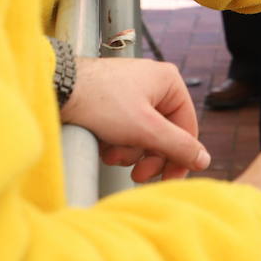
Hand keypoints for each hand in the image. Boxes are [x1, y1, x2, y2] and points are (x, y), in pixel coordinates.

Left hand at [60, 57, 209, 181]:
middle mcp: (154, 85)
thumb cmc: (100, 100)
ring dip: (130, 151)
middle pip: (165, 134)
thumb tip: (204, 160)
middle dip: (149, 156)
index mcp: (169, 82)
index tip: (169, 179)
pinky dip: (117, 143)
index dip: (180, 156)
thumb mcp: (145, 129)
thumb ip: (178, 146)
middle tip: (139, 174)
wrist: (57, 90)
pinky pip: (126, 130)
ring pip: (144, 135)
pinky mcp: (113, 103)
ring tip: (113, 153)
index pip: (187, 127)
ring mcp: (132, 93)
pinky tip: (105, 145)